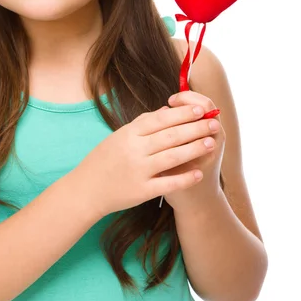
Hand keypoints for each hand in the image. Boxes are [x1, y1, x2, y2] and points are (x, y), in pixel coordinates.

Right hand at [69, 100, 223, 219]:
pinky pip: (167, 183)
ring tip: (211, 143)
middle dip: (195, 128)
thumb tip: (167, 110)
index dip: (183, 113)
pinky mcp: (141, 191)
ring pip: (172, 157)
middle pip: (170, 136)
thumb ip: (142, 123)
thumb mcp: (118, 136)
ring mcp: (138, 170)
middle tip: (214, 123)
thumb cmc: (103, 160)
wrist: (86, 189)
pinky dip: (184, 178)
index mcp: (128, 133)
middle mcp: (134, 150)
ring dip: (194, 149)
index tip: (201, 108)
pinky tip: (199, 173)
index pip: (161, 119)